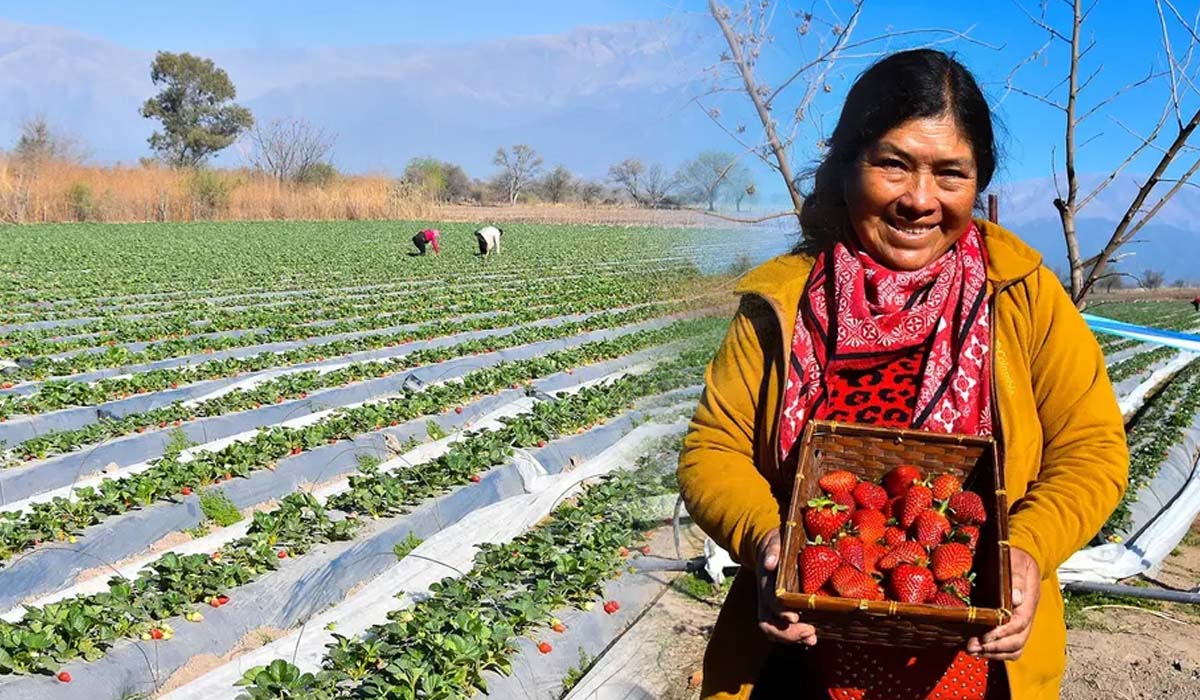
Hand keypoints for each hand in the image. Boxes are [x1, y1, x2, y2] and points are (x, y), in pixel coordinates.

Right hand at [756, 528, 817, 644]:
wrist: (770, 545)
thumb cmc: (777, 543)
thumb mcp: (775, 540)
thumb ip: (773, 550)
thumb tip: (770, 564)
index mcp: (765, 581)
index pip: (768, 601)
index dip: (779, 611)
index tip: (793, 617)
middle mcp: (765, 597)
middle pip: (768, 623)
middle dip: (787, 633)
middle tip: (809, 632)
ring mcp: (771, 605)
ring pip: (773, 629)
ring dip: (792, 638)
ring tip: (811, 638)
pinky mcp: (781, 610)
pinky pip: (783, 628)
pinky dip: (796, 636)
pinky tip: (811, 637)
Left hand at [966, 547, 1039, 659]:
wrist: (1019, 559)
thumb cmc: (1016, 558)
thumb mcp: (1016, 561)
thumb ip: (1017, 578)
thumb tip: (1016, 598)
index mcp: (1028, 601)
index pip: (1019, 623)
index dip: (1003, 633)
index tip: (986, 636)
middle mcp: (1025, 615)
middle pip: (1017, 641)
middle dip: (995, 647)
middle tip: (974, 646)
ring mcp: (1019, 622)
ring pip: (1013, 648)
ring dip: (994, 653)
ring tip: (972, 650)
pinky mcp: (1010, 625)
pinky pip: (1008, 646)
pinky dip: (994, 652)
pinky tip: (978, 649)